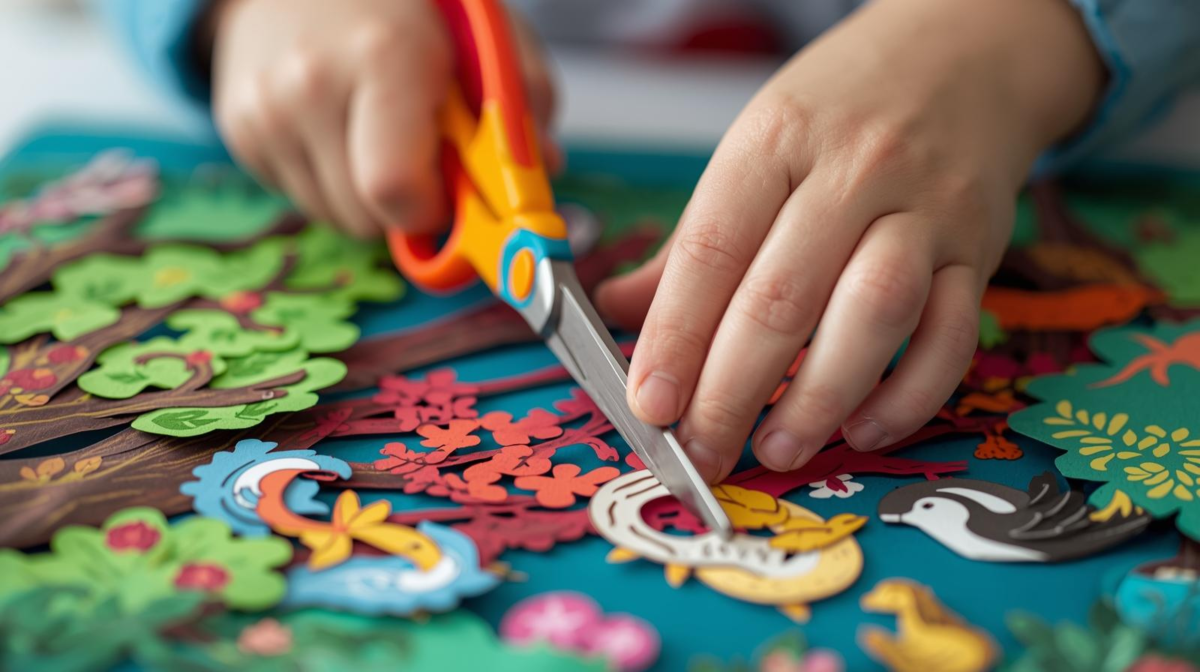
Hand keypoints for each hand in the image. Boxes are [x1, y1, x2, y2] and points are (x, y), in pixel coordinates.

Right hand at [206, 0, 556, 237]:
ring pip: (333, 216)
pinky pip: (298, 197)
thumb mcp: (484, 33)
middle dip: (404, 207)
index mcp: (384, 56)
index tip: (451, 190)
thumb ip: (524, 104)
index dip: (434, 210)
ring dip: (365, 197)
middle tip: (419, 157)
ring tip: (374, 132)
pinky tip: (336, 126)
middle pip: (364, 216)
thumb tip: (543, 174)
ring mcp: (262, 108)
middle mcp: (310, 83)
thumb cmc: (410, 7)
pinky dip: (328, 179)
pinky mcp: (236, 127)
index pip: (396, 190)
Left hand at [597, 0, 1103, 481]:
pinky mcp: (981, 249)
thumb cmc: (845, 109)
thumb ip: (695, 241)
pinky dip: (910, 394)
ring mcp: (925, 210)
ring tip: (777, 448)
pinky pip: (953, 334)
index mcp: (776, 140)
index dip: (675, 335)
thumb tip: (623, 312)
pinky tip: (864, 428)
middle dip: (731, 390)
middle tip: (702, 450)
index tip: (650, 402)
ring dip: (818, 398)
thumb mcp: (757, 148)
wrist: (964, 56)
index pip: (712, 250)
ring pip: (872, 314)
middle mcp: (854, 170)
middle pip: (782, 296)